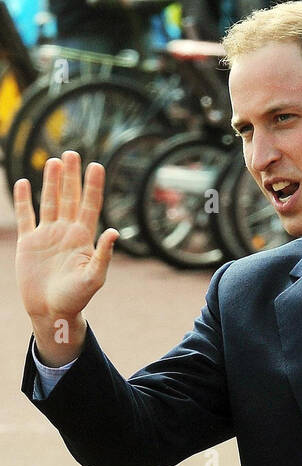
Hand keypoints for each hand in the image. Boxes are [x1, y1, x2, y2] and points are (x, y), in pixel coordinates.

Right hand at [14, 150, 117, 365]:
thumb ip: (103, 255)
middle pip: (69, 198)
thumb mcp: (93, 278)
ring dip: (51, 182)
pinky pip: (26, 217)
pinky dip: (23, 200)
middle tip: (72, 153)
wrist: (51, 312)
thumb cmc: (76, 299)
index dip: (93, 186)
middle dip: (71, 176)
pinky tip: (23, 183)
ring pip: (49, 202)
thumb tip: (114, 232)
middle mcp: (66, 233)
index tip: (96, 166)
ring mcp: (47, 236)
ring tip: (54, 161)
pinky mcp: (28, 243)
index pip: (90, 206)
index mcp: (83, 239)